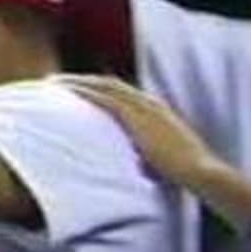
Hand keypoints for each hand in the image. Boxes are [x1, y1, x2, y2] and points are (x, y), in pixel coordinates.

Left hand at [63, 76, 234, 191]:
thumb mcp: (160, 156)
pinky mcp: (136, 115)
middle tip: (56, 82)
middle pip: (108, 83)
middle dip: (82, 80)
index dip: (97, 88)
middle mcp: (148, 102)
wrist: (198, 170)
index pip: (121, 92)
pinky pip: (104, 98)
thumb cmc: (182, 171)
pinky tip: (65, 91)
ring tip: (52, 82)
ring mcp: (143, 106)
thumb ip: (144, 152)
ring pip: (102, 85)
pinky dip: (83, 91)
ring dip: (76, 81)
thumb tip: (131, 163)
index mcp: (155, 110)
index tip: (77, 90)